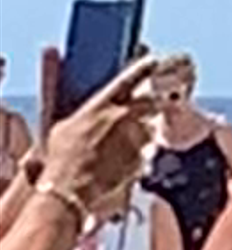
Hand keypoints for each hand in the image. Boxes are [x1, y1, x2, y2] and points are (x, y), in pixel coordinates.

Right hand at [41, 76, 166, 226]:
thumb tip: (74, 88)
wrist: (70, 189)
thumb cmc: (60, 158)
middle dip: (150, 103)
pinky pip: (148, 150)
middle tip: (146, 109)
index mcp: (102, 104)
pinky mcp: (141, 157)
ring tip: (126, 144)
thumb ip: (75, 107)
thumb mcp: (61, 126)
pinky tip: (123, 161)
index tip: (152, 60)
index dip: (143, 67)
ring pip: (152, 126)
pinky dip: (140, 153)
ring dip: (144, 132)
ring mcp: (134, 137)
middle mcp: (122, 117)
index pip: (129, 78)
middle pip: (150, 101)